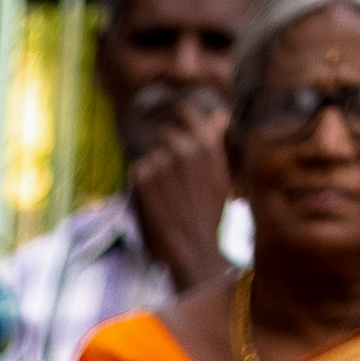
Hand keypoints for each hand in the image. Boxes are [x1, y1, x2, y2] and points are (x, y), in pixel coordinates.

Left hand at [125, 91, 232, 290]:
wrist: (194, 249)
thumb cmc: (209, 215)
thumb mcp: (221, 176)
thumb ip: (216, 143)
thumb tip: (219, 115)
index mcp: (207, 144)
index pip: (186, 111)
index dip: (177, 115)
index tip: (172, 123)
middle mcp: (185, 147)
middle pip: (164, 133)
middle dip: (163, 150)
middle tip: (169, 179)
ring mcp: (163, 161)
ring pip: (151, 155)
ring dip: (153, 170)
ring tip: (166, 196)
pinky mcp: (143, 177)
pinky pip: (137, 170)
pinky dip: (141, 184)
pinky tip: (154, 203)